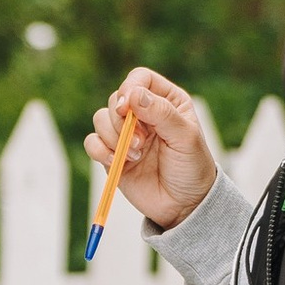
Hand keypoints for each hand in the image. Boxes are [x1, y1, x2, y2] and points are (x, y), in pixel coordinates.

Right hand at [85, 70, 219, 233]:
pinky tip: (117, 163)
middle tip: (141, 143)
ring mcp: (126, 134)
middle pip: (117, 99)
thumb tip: (134, 95)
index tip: (128, 108)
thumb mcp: (185, 138)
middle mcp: (144, 113)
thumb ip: (162, 113)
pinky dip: (99, 151)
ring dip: (113, 137)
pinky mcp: (112, 154)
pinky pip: (92, 142)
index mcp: (166, 101)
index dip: (130, 88)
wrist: (184, 205)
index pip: (140, 78)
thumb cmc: (192, 168)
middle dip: (122, 121)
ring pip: (100, 119)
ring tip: (135, 156)